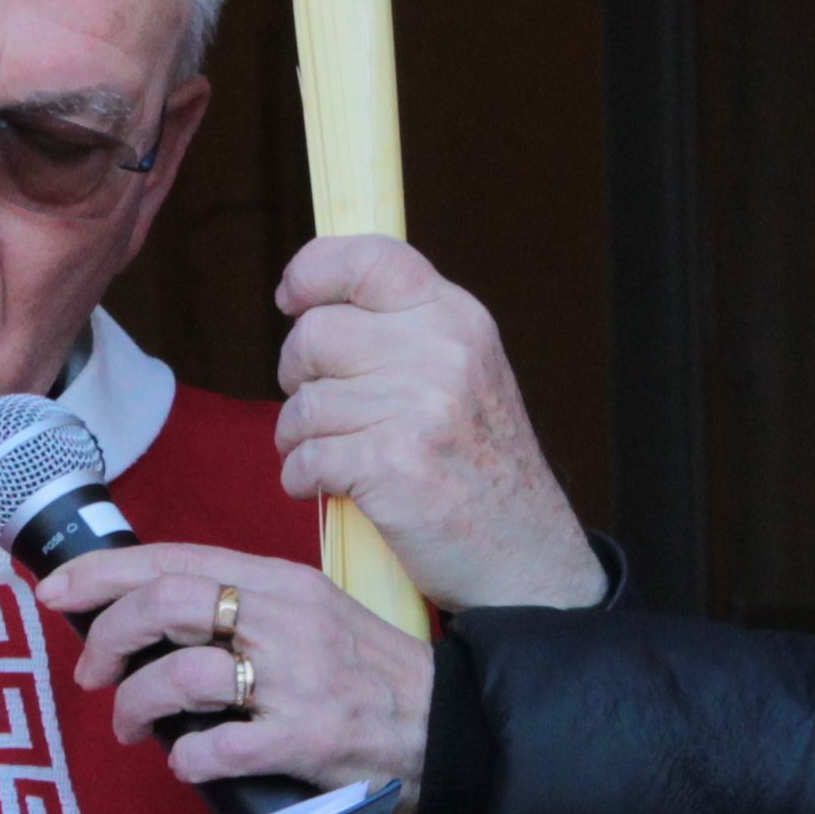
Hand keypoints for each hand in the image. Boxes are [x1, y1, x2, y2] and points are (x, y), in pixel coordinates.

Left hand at [40, 540, 435, 803]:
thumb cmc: (370, 676)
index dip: (103, 573)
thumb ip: (243, 606)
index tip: (57, 592)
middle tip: (92, 672)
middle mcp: (286, 621)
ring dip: (136, 705)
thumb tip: (153, 616)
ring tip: (132, 726)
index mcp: (281, 584)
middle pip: (166, 604)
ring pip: (182, 675)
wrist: (449, 727)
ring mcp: (296, 681)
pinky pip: (217, 746)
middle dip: (108, 637)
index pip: (174, 559)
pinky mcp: (305, 740)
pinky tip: (188, 763)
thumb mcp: (312, 614)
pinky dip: (186, 758)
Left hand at [272, 236, 604, 611]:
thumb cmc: (477, 466)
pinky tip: (328, 487)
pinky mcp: (394, 465)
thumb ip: (403, 330)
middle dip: (298, 374)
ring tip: (330, 456)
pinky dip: (302, 478)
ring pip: (303, 403)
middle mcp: (443, 352)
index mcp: (457, 318)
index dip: (312, 272)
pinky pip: (306, 457)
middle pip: (314, 333)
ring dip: (298, 437)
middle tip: (321, 407)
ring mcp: (420, 408)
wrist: (523, 555)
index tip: (290, 299)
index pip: (368, 258)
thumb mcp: (463, 372)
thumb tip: (309, 301)